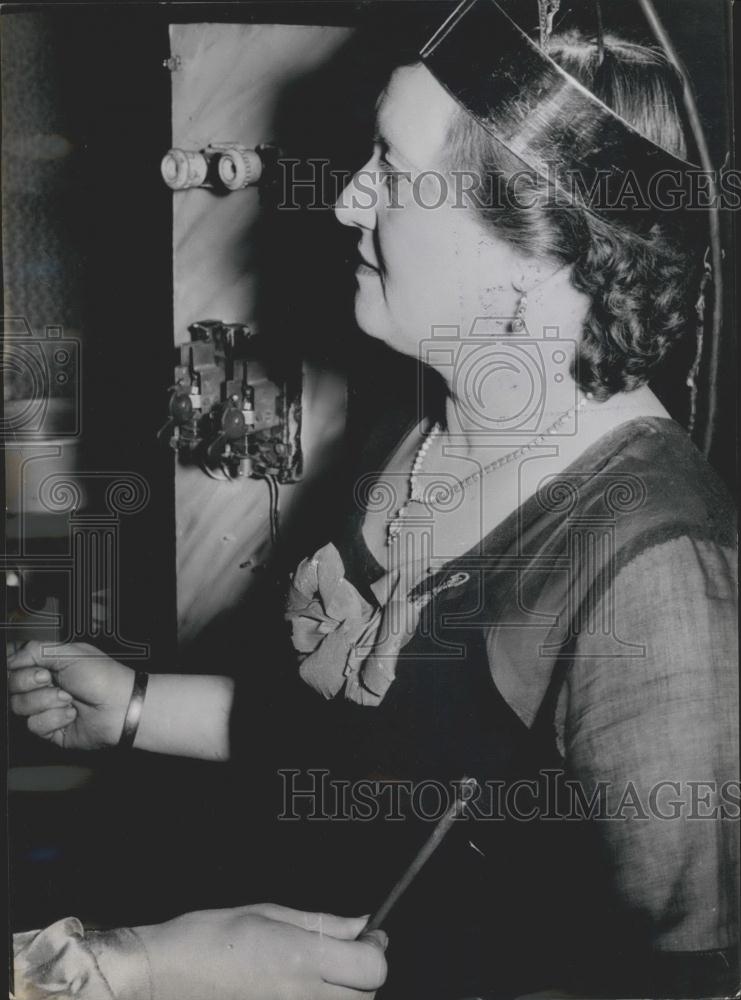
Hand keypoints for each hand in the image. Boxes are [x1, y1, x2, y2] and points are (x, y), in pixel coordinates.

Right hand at [8, 640, 134, 749]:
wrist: (120, 707)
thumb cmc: (103, 678)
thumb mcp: (71, 653)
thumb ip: (36, 650)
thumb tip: (11, 658)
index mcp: (47, 663)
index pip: (14, 664)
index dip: (18, 667)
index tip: (36, 667)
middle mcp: (43, 685)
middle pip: (12, 685)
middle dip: (31, 682)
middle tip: (53, 680)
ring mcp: (44, 707)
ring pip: (19, 706)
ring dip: (46, 701)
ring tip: (69, 698)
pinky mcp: (49, 728)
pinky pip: (34, 725)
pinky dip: (54, 718)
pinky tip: (72, 714)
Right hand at [136, 903, 387, 999]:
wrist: (161, 979)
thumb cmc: (207, 938)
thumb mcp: (267, 913)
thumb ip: (321, 922)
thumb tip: (360, 924)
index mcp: (302, 958)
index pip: (373, 967)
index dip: (375, 949)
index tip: (368, 936)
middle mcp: (302, 996)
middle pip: (366, 996)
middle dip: (363, 974)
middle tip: (343, 953)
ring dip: (344, 993)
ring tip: (318, 971)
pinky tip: (297, 987)